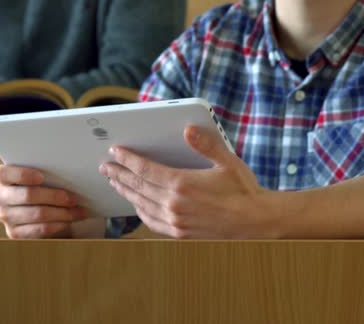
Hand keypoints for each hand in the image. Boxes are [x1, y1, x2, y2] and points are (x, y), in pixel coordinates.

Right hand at [0, 165, 88, 238]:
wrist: (39, 211)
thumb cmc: (42, 188)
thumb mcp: (42, 178)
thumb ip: (47, 173)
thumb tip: (68, 174)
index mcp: (3, 178)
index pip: (5, 173)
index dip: (23, 175)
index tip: (42, 177)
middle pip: (28, 195)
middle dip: (54, 197)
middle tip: (74, 198)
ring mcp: (5, 216)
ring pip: (37, 213)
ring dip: (62, 213)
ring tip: (78, 211)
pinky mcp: (14, 233)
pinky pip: (39, 229)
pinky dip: (57, 225)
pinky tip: (69, 222)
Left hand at [99, 126, 282, 238]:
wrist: (258, 223)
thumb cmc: (244, 191)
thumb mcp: (227, 162)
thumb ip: (205, 145)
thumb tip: (188, 130)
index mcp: (182, 184)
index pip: (145, 169)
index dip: (127, 159)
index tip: (114, 151)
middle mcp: (174, 204)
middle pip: (137, 186)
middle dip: (119, 174)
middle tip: (105, 166)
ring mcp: (175, 221)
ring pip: (141, 204)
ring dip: (125, 191)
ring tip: (115, 182)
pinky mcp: (180, 234)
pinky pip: (151, 222)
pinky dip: (139, 211)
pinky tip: (135, 204)